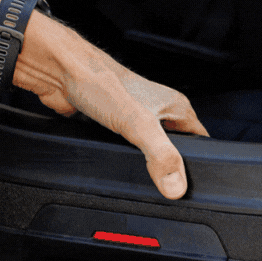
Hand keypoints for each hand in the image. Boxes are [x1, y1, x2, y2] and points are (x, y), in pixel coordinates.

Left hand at [0, 0, 208, 198]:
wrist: (60, 73)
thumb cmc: (98, 82)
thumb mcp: (138, 125)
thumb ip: (160, 156)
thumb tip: (176, 185)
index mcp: (174, 106)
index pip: (201, 139)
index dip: (199, 162)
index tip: (192, 183)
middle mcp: (157, 109)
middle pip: (176, 147)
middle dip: (171, 168)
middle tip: (164, 187)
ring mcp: (135, 116)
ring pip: (149, 148)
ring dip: (146, 164)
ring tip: (143, 179)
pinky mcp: (113, 124)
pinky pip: (126, 148)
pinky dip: (124, 159)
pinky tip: (118, 165)